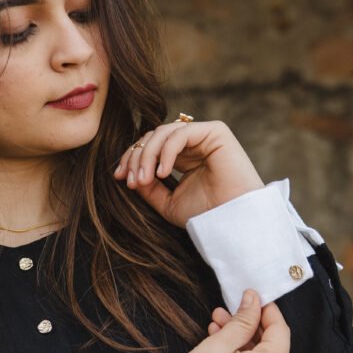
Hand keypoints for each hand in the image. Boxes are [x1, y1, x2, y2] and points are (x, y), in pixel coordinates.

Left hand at [112, 118, 264, 227]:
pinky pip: (180, 134)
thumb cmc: (205, 214)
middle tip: (129, 180)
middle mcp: (194, 143)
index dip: (132, 159)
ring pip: (164, 133)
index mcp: (184, 157)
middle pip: (154, 136)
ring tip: (142, 179)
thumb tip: (127, 173)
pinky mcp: (215, 131)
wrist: (233, 221)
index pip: (151, 147)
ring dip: (147, 155)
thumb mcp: (167, 202)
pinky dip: (165, 152)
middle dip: (136, 157)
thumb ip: (148, 186)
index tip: (119, 178)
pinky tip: (161, 173)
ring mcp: (205, 135)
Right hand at [173, 291, 288, 352]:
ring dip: (243, 341)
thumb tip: (254, 299)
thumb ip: (243, 319)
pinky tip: (221, 345)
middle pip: (271, 345)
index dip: (265, 310)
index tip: (250, 297)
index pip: (280, 330)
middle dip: (249, 325)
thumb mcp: (220, 344)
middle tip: (226, 311)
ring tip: (217, 326)